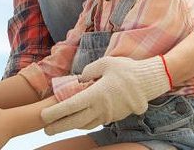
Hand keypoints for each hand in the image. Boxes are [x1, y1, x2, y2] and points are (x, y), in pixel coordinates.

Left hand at [41, 56, 170, 134]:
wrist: (150, 81)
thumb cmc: (127, 70)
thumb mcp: (105, 63)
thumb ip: (89, 71)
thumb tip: (79, 79)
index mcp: (96, 94)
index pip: (71, 106)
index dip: (56, 112)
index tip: (44, 116)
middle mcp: (101, 108)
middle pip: (75, 121)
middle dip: (59, 126)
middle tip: (45, 129)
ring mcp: (109, 115)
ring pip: (86, 124)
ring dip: (71, 126)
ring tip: (58, 126)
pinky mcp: (116, 117)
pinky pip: (96, 122)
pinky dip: (84, 122)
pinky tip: (77, 120)